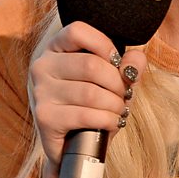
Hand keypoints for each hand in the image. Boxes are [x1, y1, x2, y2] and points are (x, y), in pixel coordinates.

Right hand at [28, 21, 145, 165]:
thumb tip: (137, 59)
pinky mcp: (45, 117)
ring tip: (119, 110)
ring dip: (115, 105)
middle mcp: (42, 66)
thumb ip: (128, 66)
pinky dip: (107, 120)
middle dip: (117, 83)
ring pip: (91, 93)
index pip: (77, 31)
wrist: (74, 146)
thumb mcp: (113, 81)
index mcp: (55, 48)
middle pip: (91, 64)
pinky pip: (86, 115)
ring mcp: (41, 92)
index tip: (116, 63)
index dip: (105, 45)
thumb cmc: (93, 106)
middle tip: (124, 94)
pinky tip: (111, 123)